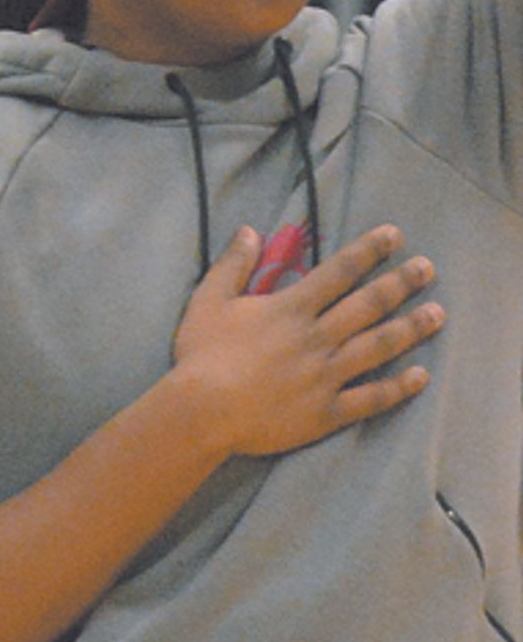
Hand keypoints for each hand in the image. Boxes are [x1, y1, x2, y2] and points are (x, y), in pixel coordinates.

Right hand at [168, 225, 436, 458]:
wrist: (202, 411)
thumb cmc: (201, 355)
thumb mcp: (207, 301)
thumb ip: (232, 265)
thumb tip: (249, 230)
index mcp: (290, 309)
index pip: (338, 272)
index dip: (368, 251)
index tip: (394, 236)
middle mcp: (317, 337)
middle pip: (368, 305)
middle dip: (400, 283)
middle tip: (427, 268)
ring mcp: (327, 375)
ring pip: (379, 347)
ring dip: (411, 328)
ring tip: (438, 314)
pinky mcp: (329, 410)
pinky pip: (371, 397)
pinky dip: (399, 387)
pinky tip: (421, 375)